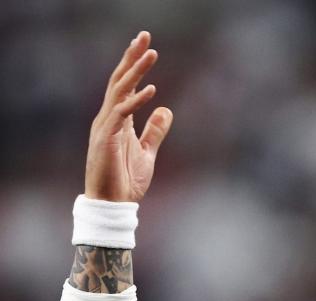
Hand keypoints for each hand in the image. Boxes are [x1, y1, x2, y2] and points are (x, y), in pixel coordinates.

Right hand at [85, 31, 172, 201]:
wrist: (112, 205)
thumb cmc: (126, 181)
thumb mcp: (147, 153)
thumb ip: (154, 131)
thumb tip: (165, 109)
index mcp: (117, 119)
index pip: (124, 85)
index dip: (134, 65)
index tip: (145, 45)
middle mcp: (108, 117)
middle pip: (119, 80)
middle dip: (132, 57)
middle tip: (144, 35)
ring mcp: (105, 126)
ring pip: (119, 91)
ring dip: (136, 71)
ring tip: (151, 53)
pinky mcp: (106, 138)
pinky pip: (121, 114)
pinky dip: (136, 100)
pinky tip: (151, 89)